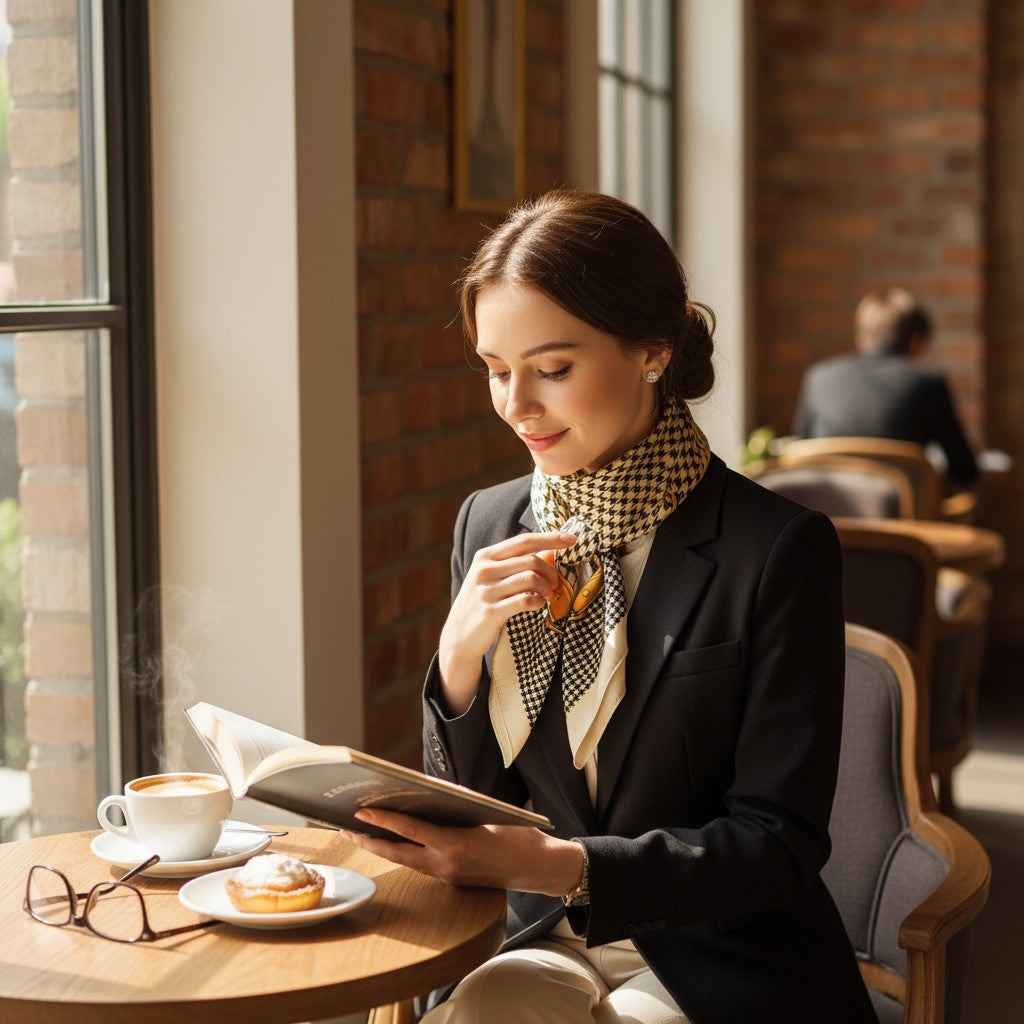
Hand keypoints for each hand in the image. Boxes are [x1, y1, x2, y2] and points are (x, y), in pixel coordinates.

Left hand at [345, 808, 584, 896]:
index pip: (411, 831)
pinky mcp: (452, 880)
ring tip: (359, 834)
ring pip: (405, 862)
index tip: (360, 812)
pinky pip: (420, 864)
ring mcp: (448, 876)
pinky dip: (402, 852)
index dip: (384, 821)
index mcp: (456, 845)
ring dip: (382, 848)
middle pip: (398, 854)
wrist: (540, 868)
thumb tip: (431, 791)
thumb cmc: (519, 834)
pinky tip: (393, 842)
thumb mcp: (489, 812)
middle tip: (344, 828)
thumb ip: (458, 803)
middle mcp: (447, 866)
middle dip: (369, 841)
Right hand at [438, 531, 575, 713]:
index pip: (524, 541)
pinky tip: (538, 604)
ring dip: (547, 588)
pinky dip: (538, 602)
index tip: (572, 539)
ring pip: (531, 579)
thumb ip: (518, 563)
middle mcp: (484, 570)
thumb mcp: (494, 577)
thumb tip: (551, 552)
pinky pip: (526, 601)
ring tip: (547, 595)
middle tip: (556, 583)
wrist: (459, 636)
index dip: (550, 538)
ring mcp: (486, 591)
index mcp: (485, 556)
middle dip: (551, 571)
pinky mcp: (491, 611)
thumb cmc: (482, 603)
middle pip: (531, 560)